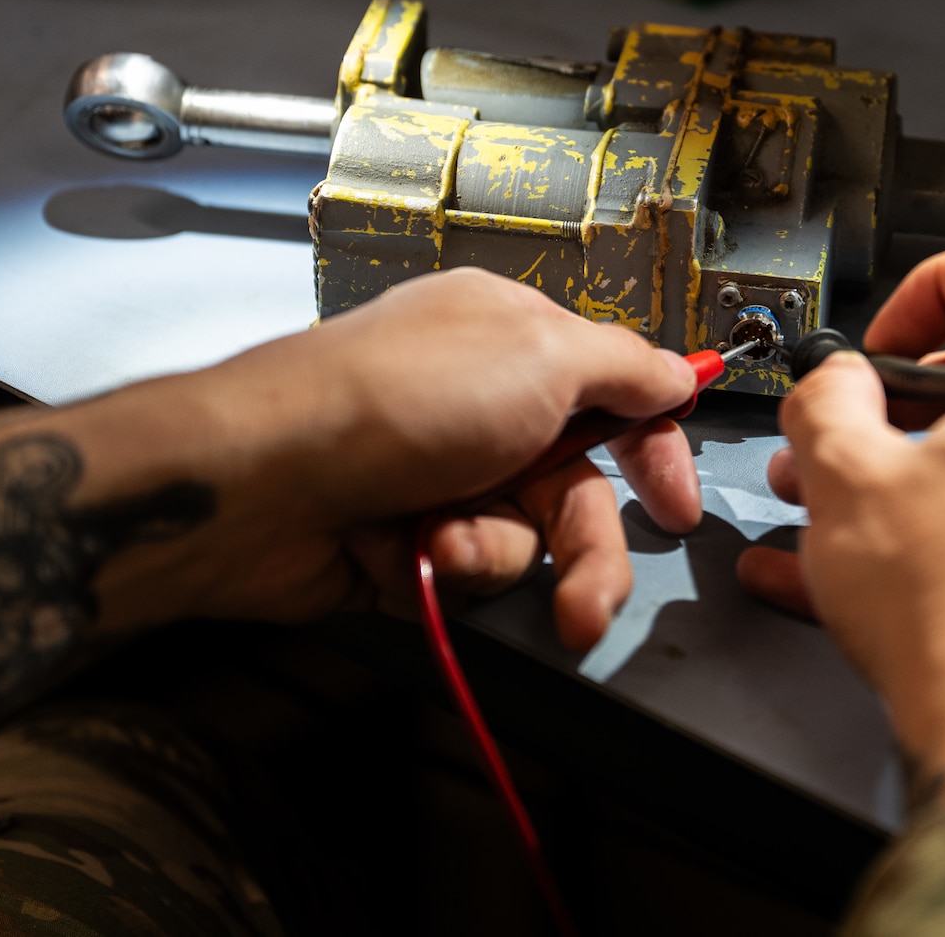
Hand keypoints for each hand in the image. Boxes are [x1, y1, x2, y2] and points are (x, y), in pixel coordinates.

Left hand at [0, 269, 701, 718]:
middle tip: (590, 603)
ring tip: (450, 543)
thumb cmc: (407, 399)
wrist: (266, 478)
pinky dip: (444, 564)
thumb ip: (624, 367)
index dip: (652, 451)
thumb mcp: (541, 355)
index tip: (677, 508)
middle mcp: (479, 403)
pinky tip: (406, 548)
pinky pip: (465, 570)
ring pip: (524, 541)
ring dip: (499, 551)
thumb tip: (678, 372)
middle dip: (585, 552)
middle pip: (575, 490)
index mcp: (512, 340)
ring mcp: (438, 473)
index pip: (612, 395)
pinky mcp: (402, 539)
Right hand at [736, 226, 944, 823]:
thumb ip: (828, 396)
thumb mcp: (846, 472)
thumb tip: (832, 381)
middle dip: (889, 400)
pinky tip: (823, 576)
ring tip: (811, 510)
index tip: (882, 333)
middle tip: (832, 432)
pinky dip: (916, 536)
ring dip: (891, 472)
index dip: (933, 279)